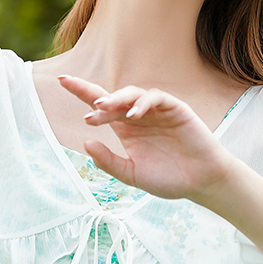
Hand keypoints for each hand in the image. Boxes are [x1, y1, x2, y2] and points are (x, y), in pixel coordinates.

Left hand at [57, 74, 236, 201]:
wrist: (201, 182)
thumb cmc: (169, 178)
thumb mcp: (132, 174)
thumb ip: (109, 162)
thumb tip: (85, 143)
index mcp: (125, 129)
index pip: (99, 106)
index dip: (81, 91)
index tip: (61, 80)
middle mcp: (138, 116)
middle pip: (112, 97)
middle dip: (97, 99)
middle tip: (90, 112)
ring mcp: (156, 111)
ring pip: (131, 94)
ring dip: (117, 99)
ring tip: (105, 109)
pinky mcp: (175, 108)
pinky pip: (155, 98)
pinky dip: (142, 103)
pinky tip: (133, 114)